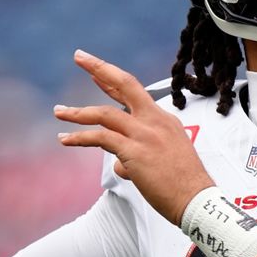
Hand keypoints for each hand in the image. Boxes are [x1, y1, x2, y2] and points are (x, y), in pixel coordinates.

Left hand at [55, 49, 214, 224]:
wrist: (197, 200)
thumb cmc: (184, 186)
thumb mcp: (166, 160)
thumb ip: (139, 155)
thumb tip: (120, 164)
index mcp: (164, 120)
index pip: (134, 92)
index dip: (112, 80)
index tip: (95, 70)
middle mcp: (155, 121)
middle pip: (124, 84)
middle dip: (99, 68)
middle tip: (79, 56)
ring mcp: (144, 135)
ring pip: (104, 114)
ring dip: (77, 113)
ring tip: (58, 112)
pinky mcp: (134, 152)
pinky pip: (100, 138)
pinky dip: (80, 138)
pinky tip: (65, 139)